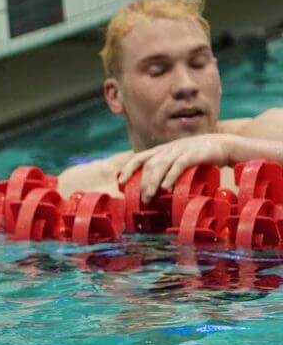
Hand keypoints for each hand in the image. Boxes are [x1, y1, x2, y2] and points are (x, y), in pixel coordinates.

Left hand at [117, 134, 234, 202]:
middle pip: (148, 165)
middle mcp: (168, 149)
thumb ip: (165, 169)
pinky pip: (179, 166)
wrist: (224, 145)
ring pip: (160, 165)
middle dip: (141, 182)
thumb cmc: (198, 156)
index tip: (120, 183)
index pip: (139, 158)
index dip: (128, 169)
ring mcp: (180, 151)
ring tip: (148, 197)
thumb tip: (154, 189)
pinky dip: (171, 177)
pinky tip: (166, 188)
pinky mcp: (194, 154)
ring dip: (152, 182)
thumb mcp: (178, 159)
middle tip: (140, 199)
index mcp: (162, 150)